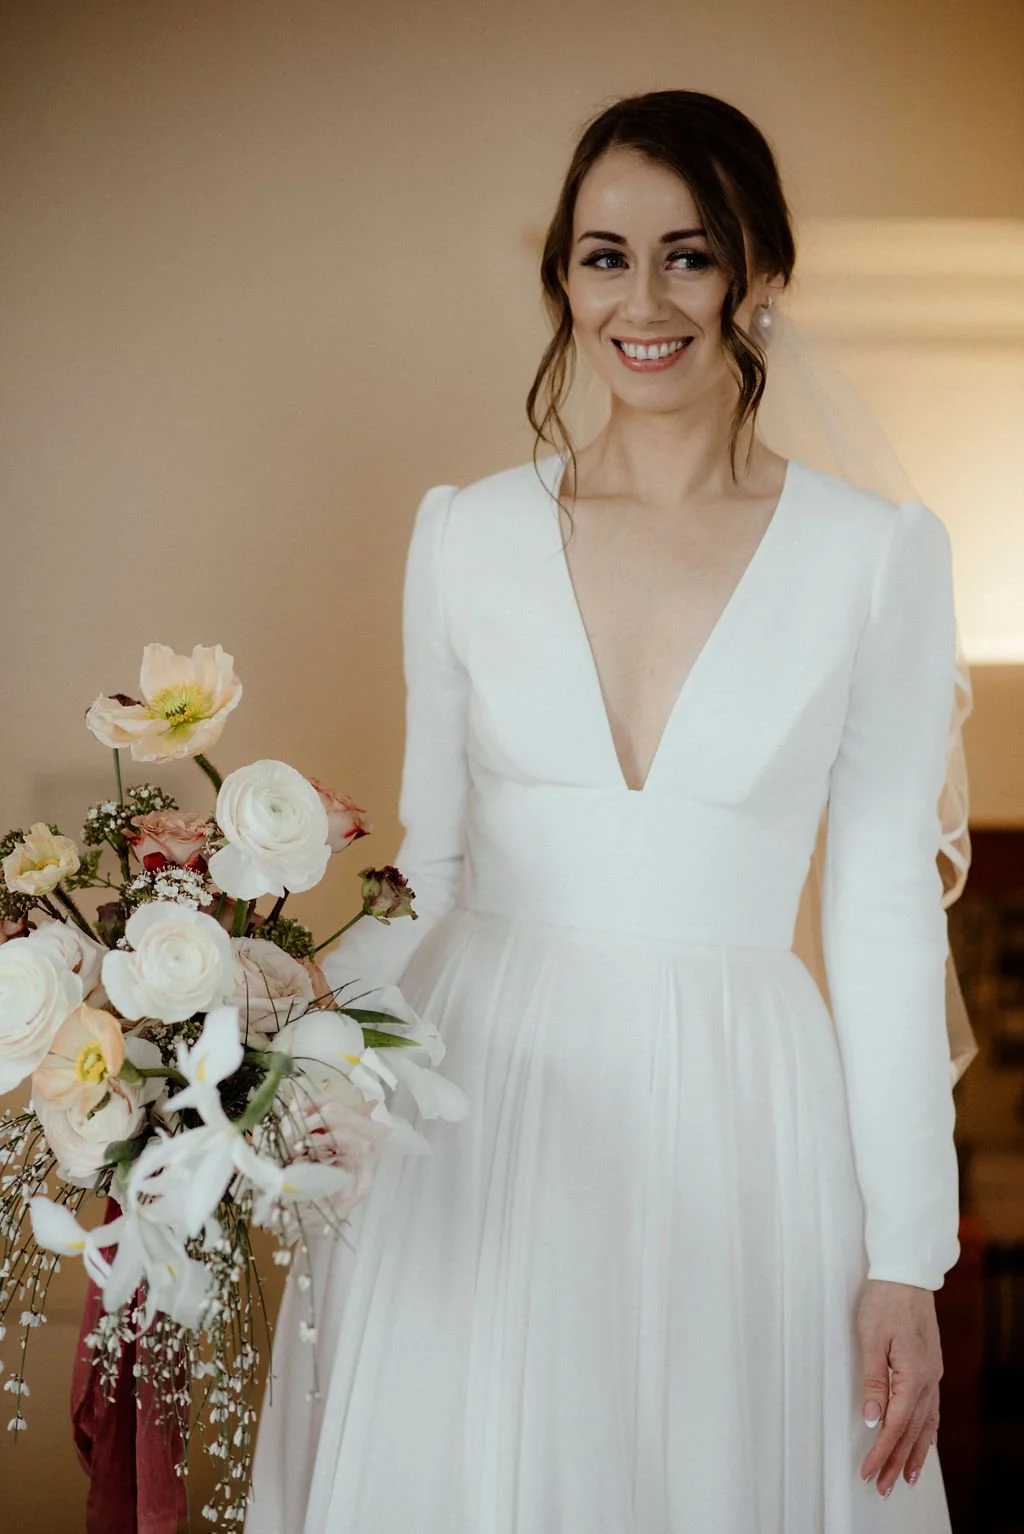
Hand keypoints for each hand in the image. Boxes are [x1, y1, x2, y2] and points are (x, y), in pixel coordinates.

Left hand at [858, 1279, 941, 1496]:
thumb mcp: (872, 1338)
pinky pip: (932, 1408)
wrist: (907, 1275)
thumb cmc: (885, 1301)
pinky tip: (924, 1442)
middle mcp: (929, 1379)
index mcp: (914, 1374)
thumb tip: (873, 1418)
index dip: (882, 1451)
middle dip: (896, 1461)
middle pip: (912, 1430)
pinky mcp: (931, 1367)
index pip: (896, 1424)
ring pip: (926, 1422)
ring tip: (905, 1477)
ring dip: (914, 1451)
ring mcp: (933, 1374)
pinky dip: (927, 1431)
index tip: (868, 1471)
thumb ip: (873, 1380)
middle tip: (883, 1487)